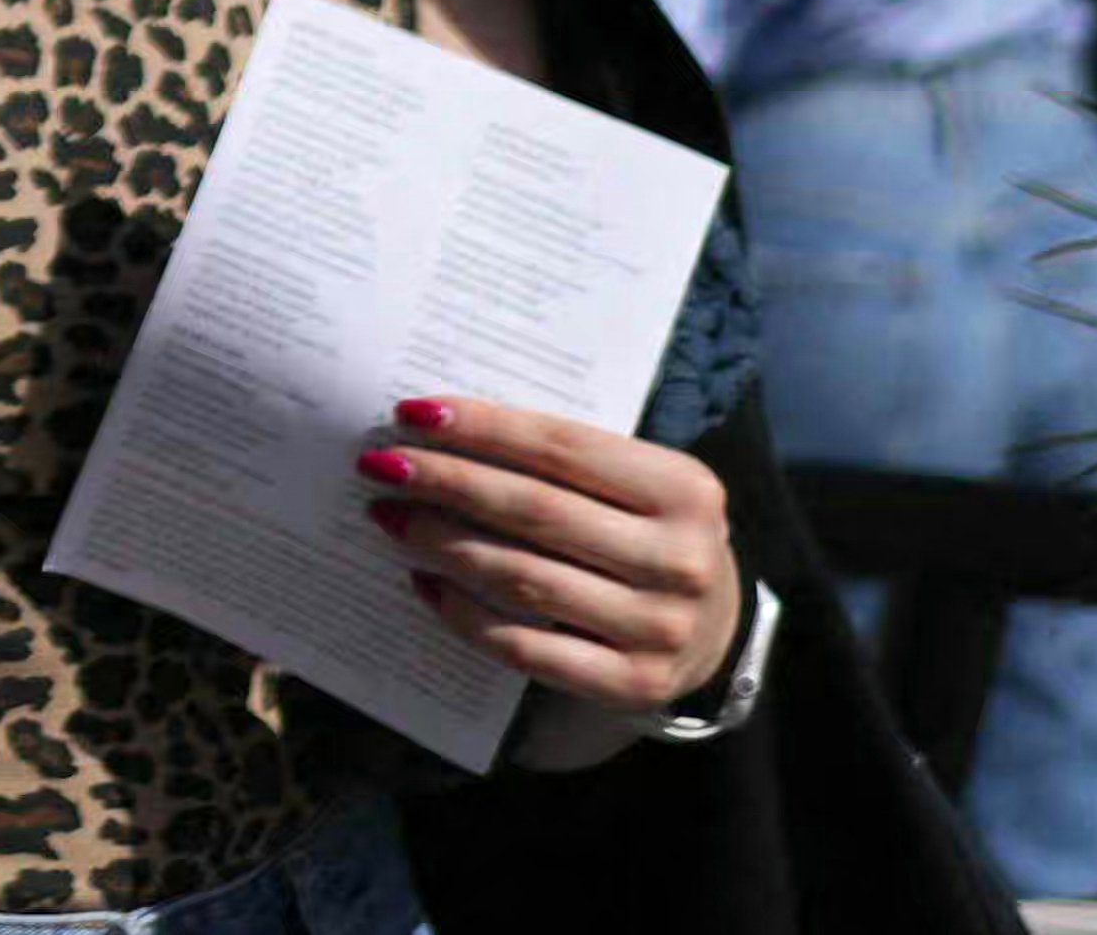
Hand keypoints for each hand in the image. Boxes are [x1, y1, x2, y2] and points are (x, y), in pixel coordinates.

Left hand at [366, 391, 743, 710]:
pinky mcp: (632, 683)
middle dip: (447, 482)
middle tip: (380, 464)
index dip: (482, 428)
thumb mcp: (635, 484)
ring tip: (389, 515)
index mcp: (685, 491)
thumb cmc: (649, 534)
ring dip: (442, 543)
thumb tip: (442, 428)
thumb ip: (563, 457)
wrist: (716, 629)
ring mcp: (660, 629)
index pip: (563, 448)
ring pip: (524, 578)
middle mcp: (681, 561)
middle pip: (535, 510)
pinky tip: (423, 581)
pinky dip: (464, 613)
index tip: (411, 413)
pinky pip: (525, 647)